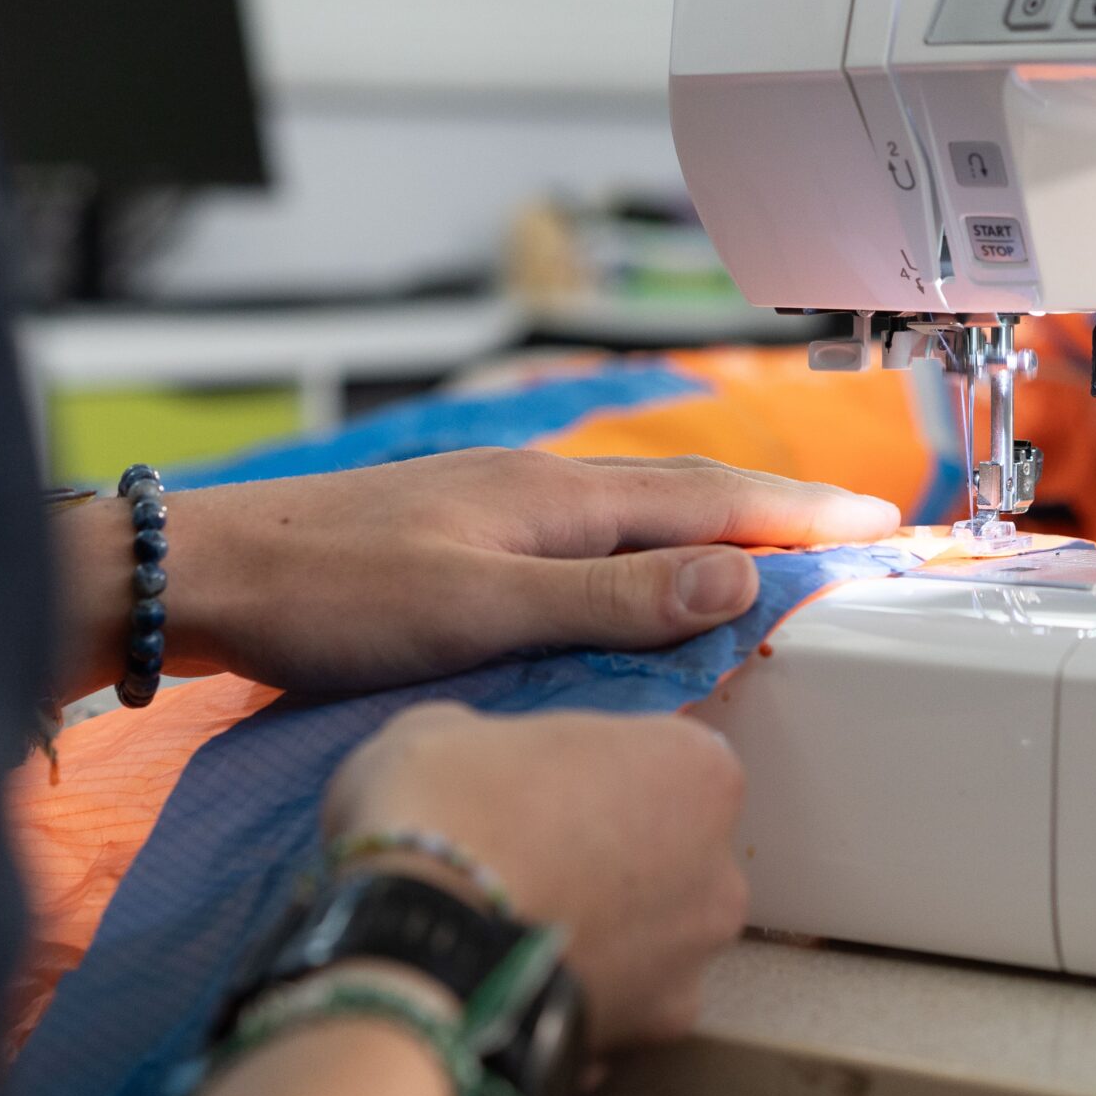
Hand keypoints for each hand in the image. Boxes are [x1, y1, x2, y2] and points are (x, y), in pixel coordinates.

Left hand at [63, 450, 896, 696]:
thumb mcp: (483, 608)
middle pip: (685, 490)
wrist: (211, 574)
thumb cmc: (333, 598)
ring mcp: (496, 503)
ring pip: (637, 506)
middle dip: (777, 508)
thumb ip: (611, 597)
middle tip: (855, 529)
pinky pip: (590, 529)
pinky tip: (633, 566)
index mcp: (558, 498)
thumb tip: (738, 573)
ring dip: (715, 520)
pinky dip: (647, 541)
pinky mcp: (461, 531)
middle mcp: (538, 486)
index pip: (712, 501)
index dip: (801, 516)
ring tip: (771, 543)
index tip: (884, 525)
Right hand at [324, 701, 746, 1051]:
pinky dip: (578, 999)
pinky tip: (516, 989)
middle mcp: (723, 870)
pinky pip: (617, 1005)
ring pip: (651, 940)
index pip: (662, 761)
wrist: (417, 944)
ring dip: (603, 936)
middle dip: (613, 859)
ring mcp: (694, 961)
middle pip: (671, 855)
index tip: (544, 789)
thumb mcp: (447, 730)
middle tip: (530, 863)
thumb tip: (484, 767)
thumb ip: (501, 745)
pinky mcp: (654, 1033)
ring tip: (517, 936)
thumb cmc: (443, 808)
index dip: (597, 774)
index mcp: (696, 770)